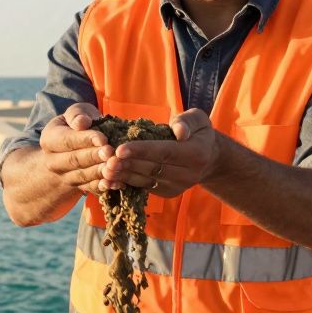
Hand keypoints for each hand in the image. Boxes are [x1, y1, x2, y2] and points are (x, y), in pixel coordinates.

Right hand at [38, 103, 111, 193]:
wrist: (71, 149)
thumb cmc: (77, 125)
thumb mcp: (74, 114)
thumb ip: (76, 114)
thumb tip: (82, 122)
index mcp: (49, 140)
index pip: (67, 141)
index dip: (85, 140)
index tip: (102, 138)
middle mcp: (53, 161)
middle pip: (74, 160)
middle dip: (93, 157)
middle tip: (110, 152)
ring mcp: (65, 176)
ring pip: (83, 176)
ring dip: (99, 172)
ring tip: (115, 166)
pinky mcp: (79, 186)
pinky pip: (91, 188)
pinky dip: (104, 186)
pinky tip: (117, 182)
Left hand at [101, 108, 220, 195]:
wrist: (208, 159)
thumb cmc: (198, 133)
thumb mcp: (199, 120)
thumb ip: (188, 122)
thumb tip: (179, 132)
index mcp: (196, 154)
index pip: (164, 152)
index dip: (142, 151)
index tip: (120, 149)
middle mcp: (187, 174)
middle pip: (152, 168)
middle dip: (127, 164)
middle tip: (105, 158)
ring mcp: (177, 186)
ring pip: (145, 180)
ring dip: (123, 175)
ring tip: (104, 168)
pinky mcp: (167, 192)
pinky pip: (144, 186)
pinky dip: (126, 181)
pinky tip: (111, 176)